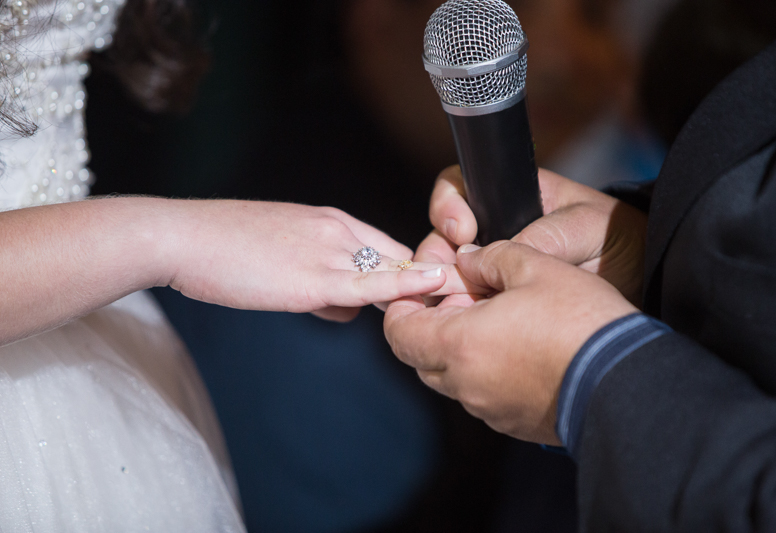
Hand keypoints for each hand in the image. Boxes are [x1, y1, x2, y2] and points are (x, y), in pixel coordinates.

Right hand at [164, 201, 460, 321]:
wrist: (182, 238)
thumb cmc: (221, 249)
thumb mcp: (279, 258)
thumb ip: (319, 282)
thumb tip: (347, 309)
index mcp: (328, 220)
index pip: (385, 246)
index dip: (409, 271)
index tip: (427, 292)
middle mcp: (336, 229)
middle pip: (396, 256)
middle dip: (422, 282)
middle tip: (446, 304)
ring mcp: (327, 251)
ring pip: (390, 269)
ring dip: (417, 290)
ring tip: (439, 310)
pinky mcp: (312, 278)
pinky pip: (370, 282)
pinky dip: (405, 285)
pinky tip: (433, 288)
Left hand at [385, 241, 635, 444]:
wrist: (628, 382)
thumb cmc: (580, 320)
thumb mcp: (535, 266)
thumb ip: (490, 256)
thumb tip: (467, 259)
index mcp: (458, 344)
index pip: (398, 331)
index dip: (402, 305)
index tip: (426, 286)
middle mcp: (465, 384)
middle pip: (421, 356)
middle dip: (431, 324)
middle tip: (465, 296)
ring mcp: (488, 409)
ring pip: (452, 377)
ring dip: (459, 348)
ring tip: (497, 319)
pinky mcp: (513, 423)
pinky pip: (482, 395)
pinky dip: (485, 370)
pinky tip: (519, 347)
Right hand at [419, 165, 647, 304]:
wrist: (645, 282)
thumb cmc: (621, 239)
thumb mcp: (587, 226)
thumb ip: (544, 235)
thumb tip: (493, 257)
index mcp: (513, 200)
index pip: (461, 189)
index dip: (448, 206)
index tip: (462, 229)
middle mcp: (495, 234)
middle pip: (444, 239)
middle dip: (435, 256)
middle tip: (441, 276)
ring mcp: (494, 271)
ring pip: (450, 277)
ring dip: (442, 290)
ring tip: (450, 307)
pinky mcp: (499, 306)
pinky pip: (468, 309)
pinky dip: (459, 318)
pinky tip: (462, 326)